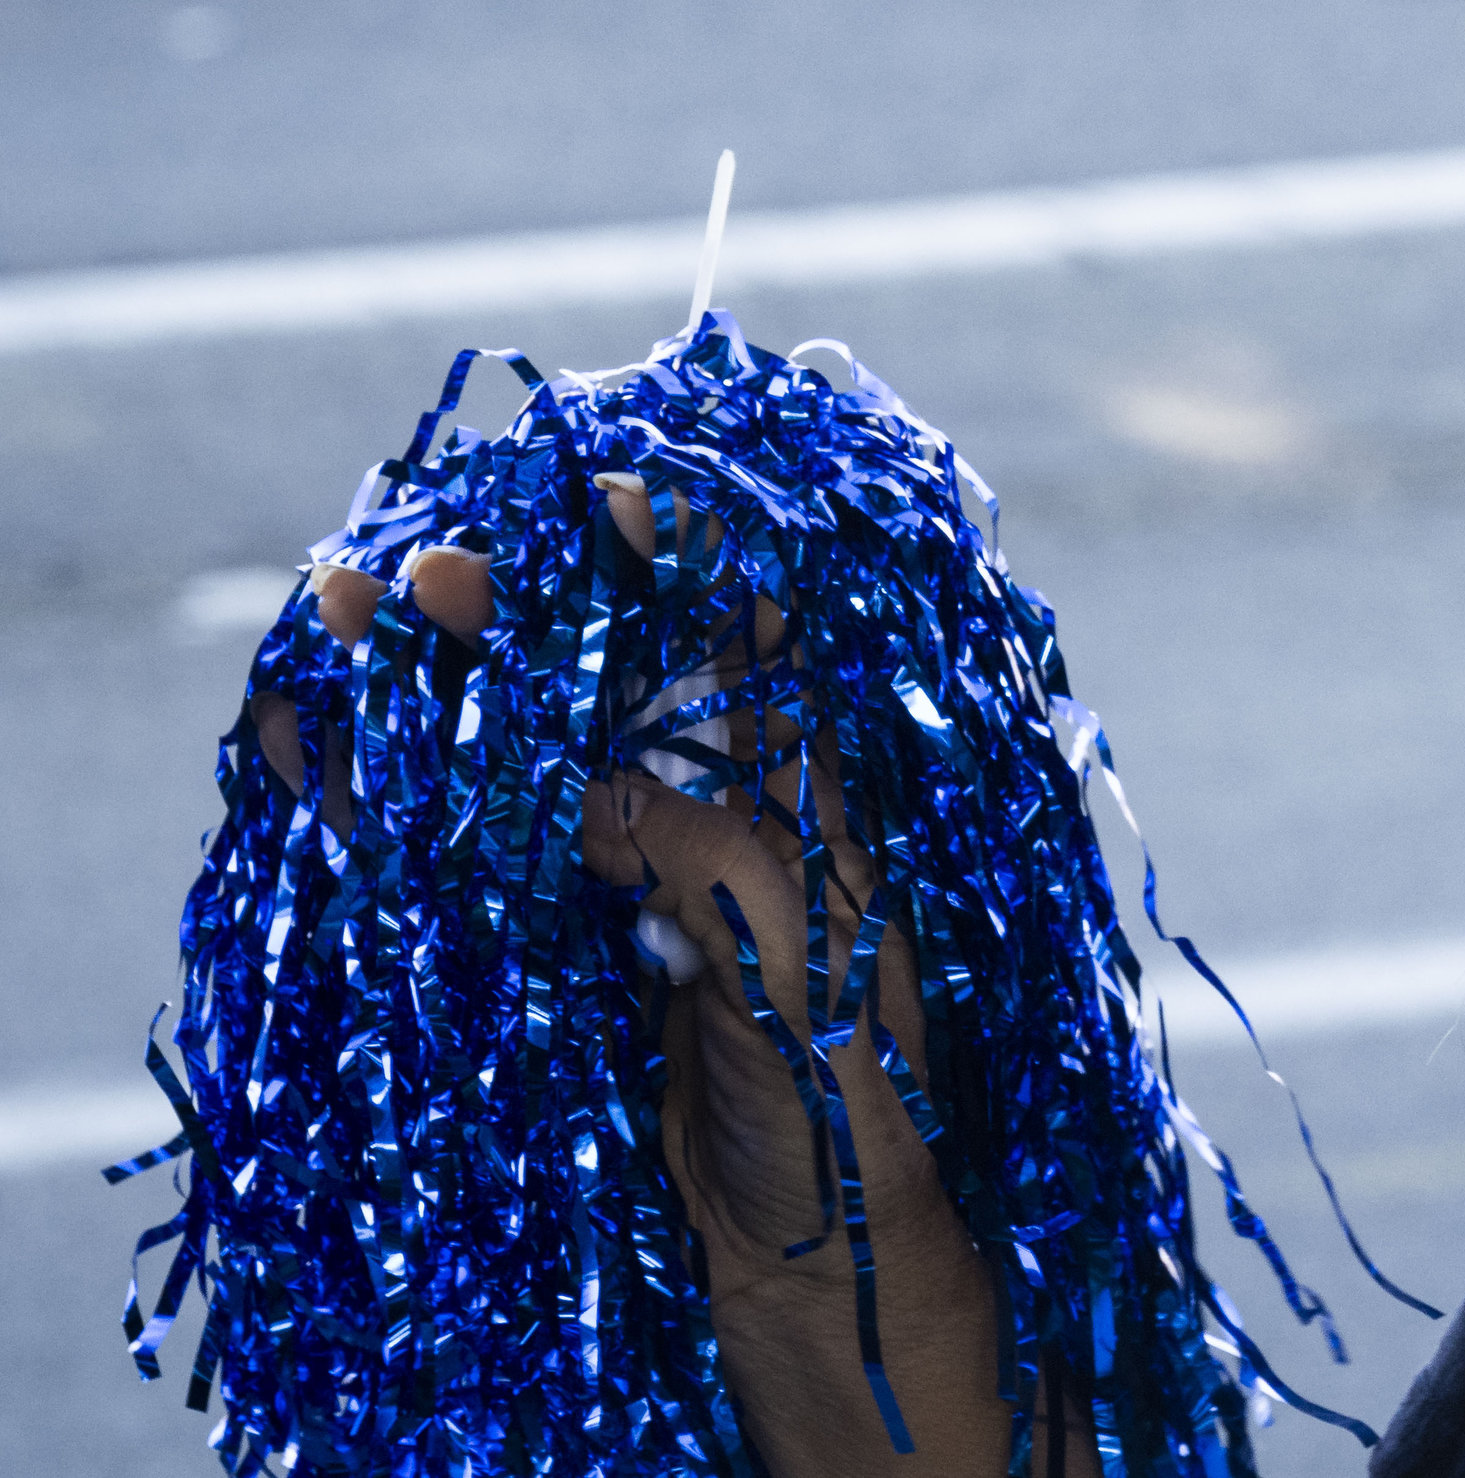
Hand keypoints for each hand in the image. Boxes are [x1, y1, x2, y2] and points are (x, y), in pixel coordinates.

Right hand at [255, 478, 1030, 1477]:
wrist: (815, 1266)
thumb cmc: (851, 1107)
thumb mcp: (800, 960)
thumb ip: (714, 852)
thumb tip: (597, 790)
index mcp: (814, 791)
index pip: (749, 626)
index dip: (677, 553)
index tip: (600, 495)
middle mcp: (722, 809)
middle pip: (607, 672)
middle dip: (516, 611)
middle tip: (421, 572)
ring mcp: (632, 874)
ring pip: (523, 745)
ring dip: (431, 682)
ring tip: (335, 615)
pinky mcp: (561, 947)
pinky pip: (468, 846)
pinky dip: (390, 791)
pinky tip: (316, 738)